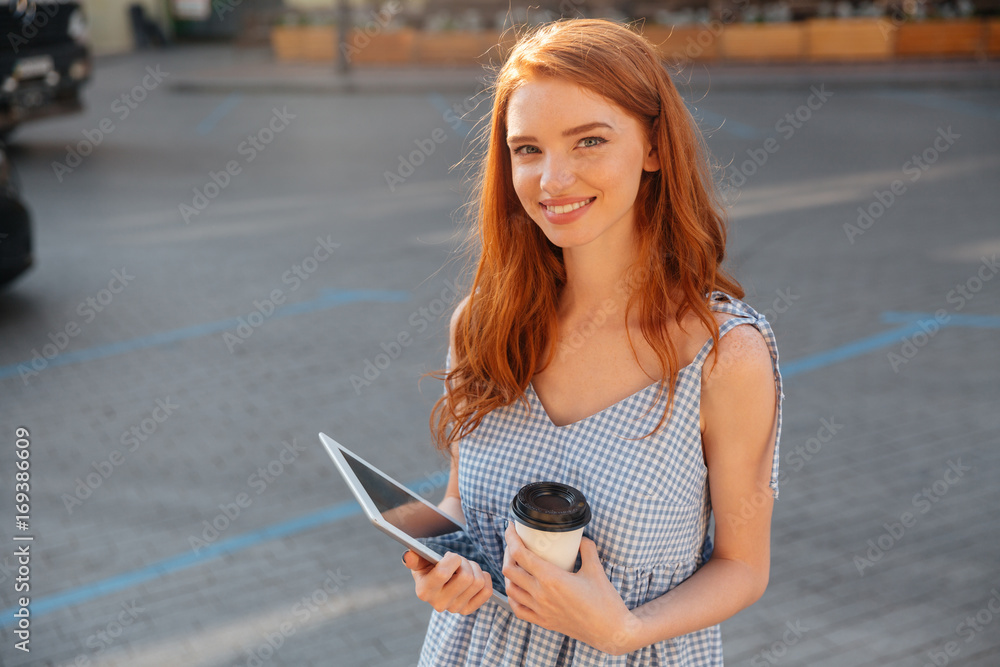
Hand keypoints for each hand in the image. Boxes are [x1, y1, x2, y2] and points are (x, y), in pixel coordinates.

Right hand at [402, 550, 493, 614]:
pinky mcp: (468, 610)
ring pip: (478, 582)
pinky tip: (475, 575)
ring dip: (474, 568)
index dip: (452, 559)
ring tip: (465, 567)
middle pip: (466, 578)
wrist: (438, 582)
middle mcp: (439, 604)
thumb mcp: (420, 561)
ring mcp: (455, 609)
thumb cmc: (429, 568)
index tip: (450, 556)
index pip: (443, 573)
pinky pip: (487, 591)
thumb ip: (414, 558)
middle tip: (459, 561)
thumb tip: (408, 556)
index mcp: (424, 591)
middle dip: (465, 562)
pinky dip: (485, 578)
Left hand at [501, 523, 641, 655]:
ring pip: (510, 589)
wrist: (611, 632)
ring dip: (509, 574)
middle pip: (510, 570)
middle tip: (515, 543)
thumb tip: (579, 537)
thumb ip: (587, 548)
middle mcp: (541, 595)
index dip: (511, 538)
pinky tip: (517, 588)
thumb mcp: (596, 568)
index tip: (511, 528)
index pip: (521, 555)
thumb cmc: (605, 601)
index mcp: (551, 579)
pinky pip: (518, 609)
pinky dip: (513, 596)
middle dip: (508, 552)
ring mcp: (540, 610)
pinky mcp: (543, 622)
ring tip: (515, 563)